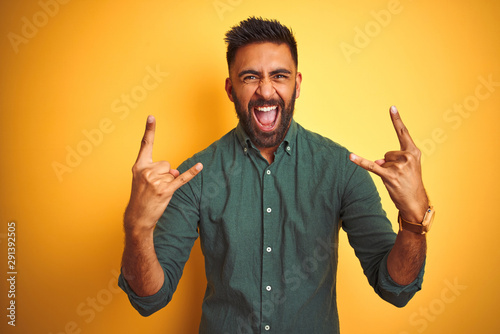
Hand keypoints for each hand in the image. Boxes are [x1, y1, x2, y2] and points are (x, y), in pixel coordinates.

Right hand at [124, 115, 202, 230]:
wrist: (137, 217)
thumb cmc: (141, 197)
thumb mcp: (143, 180)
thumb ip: (158, 170)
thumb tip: (174, 171)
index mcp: (139, 166)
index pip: (145, 145)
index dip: (149, 130)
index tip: (151, 116)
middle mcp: (146, 171)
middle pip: (166, 163)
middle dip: (164, 174)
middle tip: (154, 187)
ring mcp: (155, 181)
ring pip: (172, 173)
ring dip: (168, 183)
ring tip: (157, 192)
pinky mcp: (166, 190)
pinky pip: (182, 179)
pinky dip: (192, 173)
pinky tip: (200, 166)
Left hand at [349, 106, 427, 222]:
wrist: (415, 202)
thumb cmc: (410, 183)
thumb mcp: (406, 168)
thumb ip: (392, 159)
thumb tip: (378, 161)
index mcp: (414, 152)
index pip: (403, 133)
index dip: (397, 120)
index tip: (391, 107)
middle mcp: (408, 157)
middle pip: (387, 153)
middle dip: (389, 163)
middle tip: (400, 175)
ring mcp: (399, 166)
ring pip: (382, 161)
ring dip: (385, 171)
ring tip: (397, 180)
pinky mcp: (389, 176)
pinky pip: (371, 166)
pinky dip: (360, 162)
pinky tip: (350, 157)